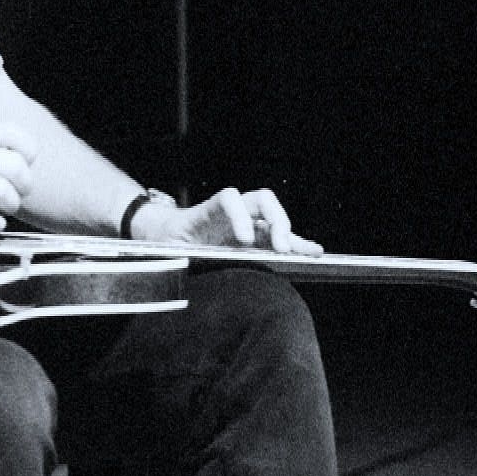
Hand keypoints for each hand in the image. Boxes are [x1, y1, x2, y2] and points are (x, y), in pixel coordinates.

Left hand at [132, 186, 322, 256]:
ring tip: (306, 251)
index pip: (228, 199)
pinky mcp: (252, 238)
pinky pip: (277, 238)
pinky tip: (312, 252)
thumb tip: (177, 276)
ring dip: (290, 234)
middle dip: (275, 222)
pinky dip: (295, 244)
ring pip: (273, 219)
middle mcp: (230, 213)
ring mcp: (244, 223)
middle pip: (260, 202)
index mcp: (207, 212)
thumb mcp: (164, 250)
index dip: (239, 215)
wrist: (163, 236)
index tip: (243, 241)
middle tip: (280, 248)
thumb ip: (172, 259)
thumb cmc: (164, 242)